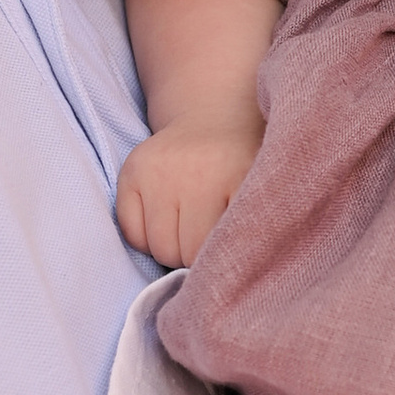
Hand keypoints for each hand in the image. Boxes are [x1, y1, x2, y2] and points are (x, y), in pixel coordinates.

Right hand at [116, 124, 257, 266]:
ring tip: (188, 229)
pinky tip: (166, 219)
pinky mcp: (132, 171)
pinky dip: (146, 238)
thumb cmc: (243, 165)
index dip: (221, 258)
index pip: (217, 250)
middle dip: (195, 256)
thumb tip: (235, 275)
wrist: (213, 118)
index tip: (228, 249)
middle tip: (207, 236)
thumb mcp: (263, 191)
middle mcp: (193, 173)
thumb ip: (255, 229)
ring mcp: (158, 171)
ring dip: (173, 250)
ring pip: (157, 248)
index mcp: (235, 177)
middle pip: (183, 254)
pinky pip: (131, 233)